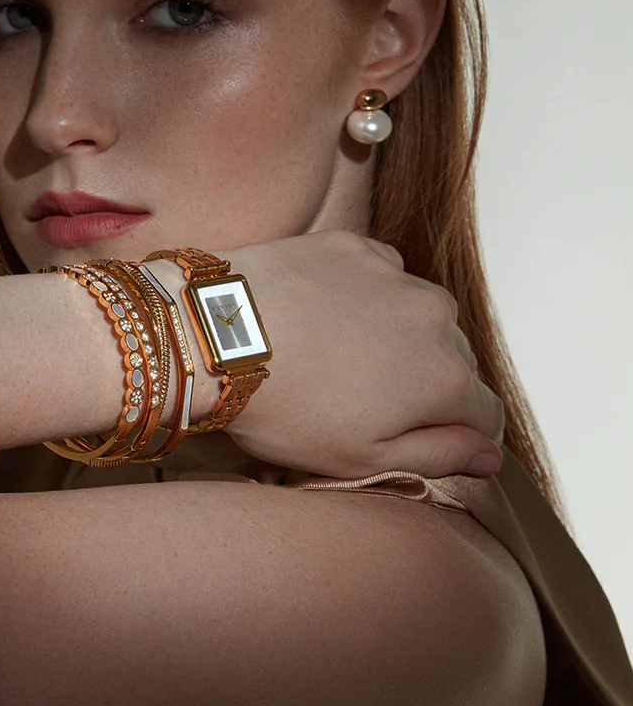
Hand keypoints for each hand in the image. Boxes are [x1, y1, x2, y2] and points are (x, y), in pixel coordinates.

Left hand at [219, 230, 504, 479]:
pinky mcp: (355, 246)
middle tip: (360, 400)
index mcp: (447, 379)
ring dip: (398, 334)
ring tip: (338, 356)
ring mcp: (396, 276)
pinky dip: (364, 295)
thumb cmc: (284, 409)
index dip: (454, 433)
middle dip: (425, 383)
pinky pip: (381, 274)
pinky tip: (321, 316)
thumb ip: (439, 456)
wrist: (213, 337)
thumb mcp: (361, 458)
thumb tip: (492, 454)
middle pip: (455, 360)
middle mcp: (437, 319)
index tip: (410, 436)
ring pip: (421, 312)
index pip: (484, 414)